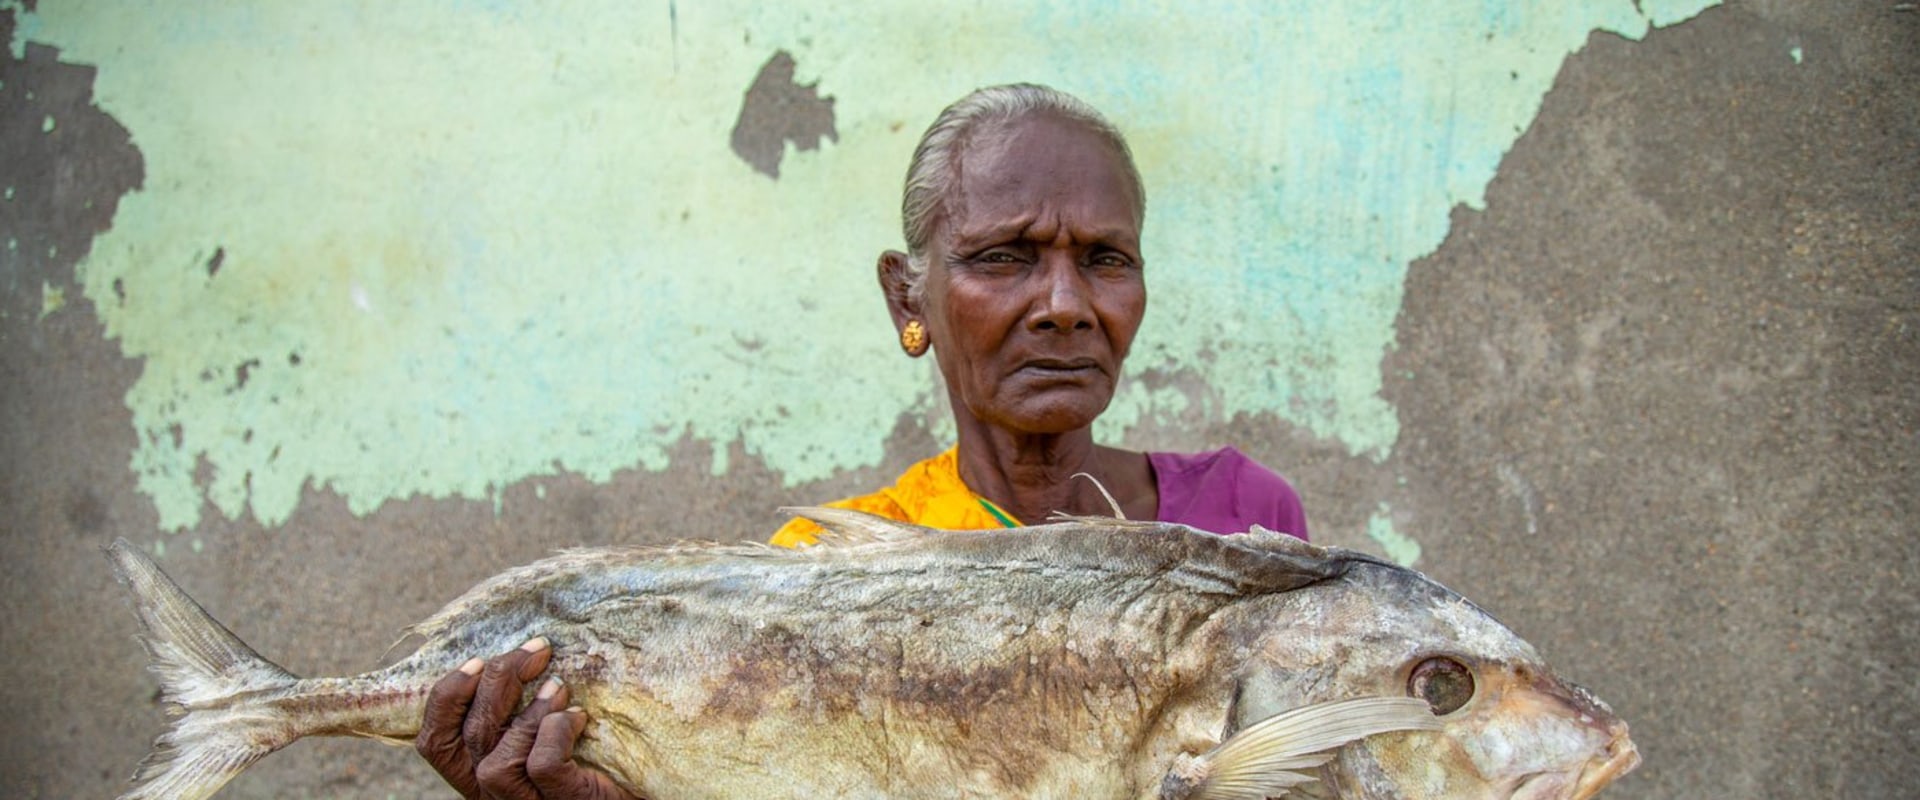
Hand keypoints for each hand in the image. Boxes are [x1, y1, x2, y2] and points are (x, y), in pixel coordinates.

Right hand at [415, 637, 640, 799]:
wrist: (651, 791)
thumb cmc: (601, 758)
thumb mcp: (551, 733)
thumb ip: (523, 709)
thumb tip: (525, 649)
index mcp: (481, 777)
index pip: (437, 744)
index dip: (446, 699)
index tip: (475, 661)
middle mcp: (496, 798)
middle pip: (470, 740)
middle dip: (497, 683)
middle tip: (536, 651)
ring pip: (497, 764)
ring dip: (526, 713)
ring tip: (559, 685)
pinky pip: (543, 767)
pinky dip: (555, 733)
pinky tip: (578, 718)